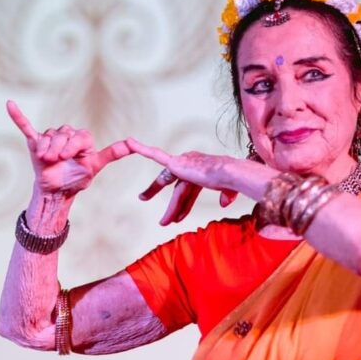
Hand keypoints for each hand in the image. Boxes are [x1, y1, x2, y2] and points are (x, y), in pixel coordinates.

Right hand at [7, 100, 130, 196]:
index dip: (72, 146)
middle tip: (56, 161)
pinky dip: (18, 116)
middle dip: (59, 150)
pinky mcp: (35, 142)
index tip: (67, 158)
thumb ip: (112, 153)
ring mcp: (50, 138)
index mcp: (82, 138)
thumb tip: (133, 143)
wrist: (56, 192)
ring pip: (48, 136)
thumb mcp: (95, 166)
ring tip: (47, 160)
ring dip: (47, 149)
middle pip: (63, 134)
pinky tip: (9, 104)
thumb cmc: (76, 179)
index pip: (79, 135)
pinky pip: (26, 126)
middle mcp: (66, 134)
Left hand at [126, 137, 242, 224]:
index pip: (187, 191)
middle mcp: (190, 165)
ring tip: (151, 209)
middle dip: (161, 195)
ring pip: (169, 187)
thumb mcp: (229, 190)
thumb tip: (224, 204)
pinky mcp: (175, 163)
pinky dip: (141, 148)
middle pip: (174, 187)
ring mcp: (182, 163)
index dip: (182, 206)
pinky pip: (155, 155)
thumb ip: (226, 195)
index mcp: (200, 171)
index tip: (175, 217)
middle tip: (143, 198)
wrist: (227, 173)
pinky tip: (129, 142)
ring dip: (160, 198)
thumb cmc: (231, 179)